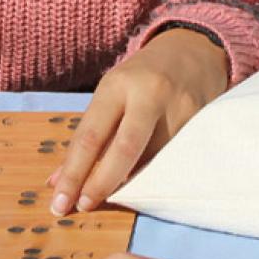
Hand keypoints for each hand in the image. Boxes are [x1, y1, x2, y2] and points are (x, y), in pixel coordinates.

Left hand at [49, 27, 228, 214]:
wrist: (193, 51)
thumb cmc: (141, 78)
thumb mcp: (111, 94)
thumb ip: (88, 136)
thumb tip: (57, 181)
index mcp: (117, 86)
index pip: (91, 135)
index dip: (73, 172)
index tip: (60, 202)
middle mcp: (149, 94)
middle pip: (124, 148)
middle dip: (100, 183)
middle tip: (83, 207)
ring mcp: (180, 107)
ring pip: (152, 159)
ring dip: (129, 184)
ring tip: (114, 199)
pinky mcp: (201, 120)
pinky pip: (173, 158)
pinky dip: (154, 175)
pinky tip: (144, 185)